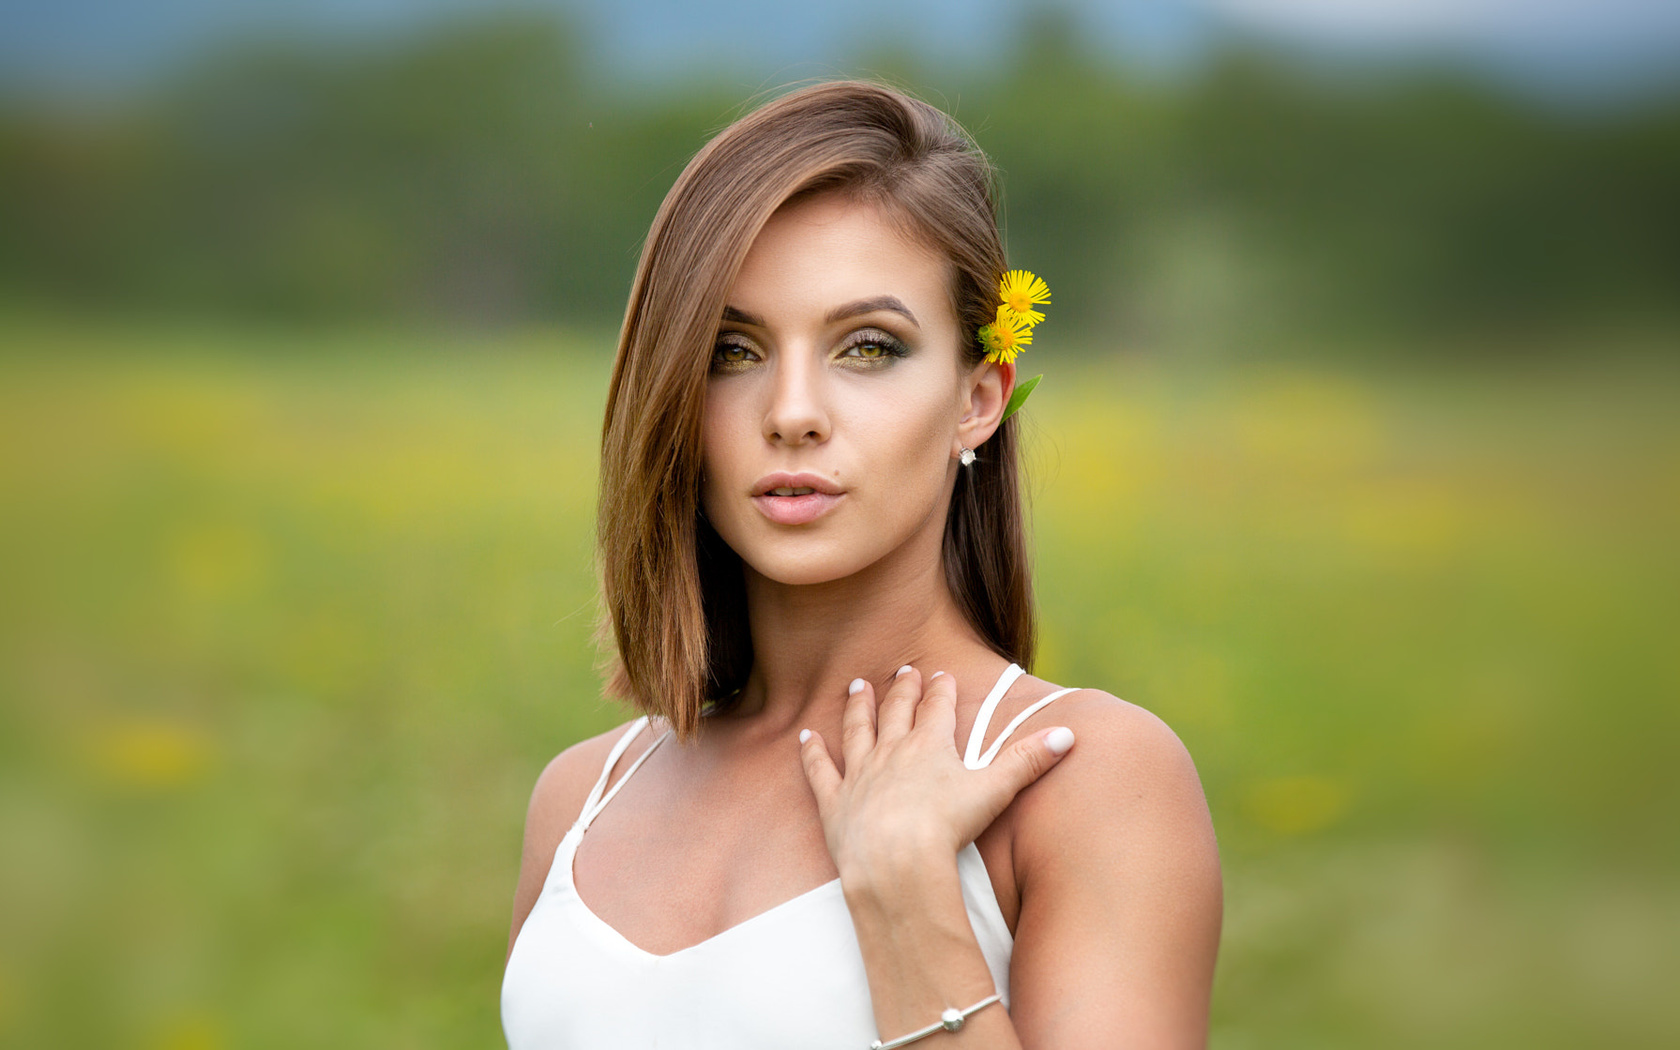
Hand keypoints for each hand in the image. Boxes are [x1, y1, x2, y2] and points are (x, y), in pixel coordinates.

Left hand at [797, 666, 1075, 884]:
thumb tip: (1068, 734)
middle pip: (896, 712)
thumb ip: (1029, 761)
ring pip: (856, 730)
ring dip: (858, 708)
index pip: (937, 710)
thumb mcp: (995, 791)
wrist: (896, 860)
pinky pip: (819, 770)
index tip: (941, 675)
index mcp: (930, 746)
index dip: (941, 691)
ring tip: (857, 687)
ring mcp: (859, 774)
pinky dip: (811, 752)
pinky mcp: (834, 802)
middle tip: (902, 671)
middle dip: (901, 690)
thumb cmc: (947, 827)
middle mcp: (891, 751)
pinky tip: (805, 736)